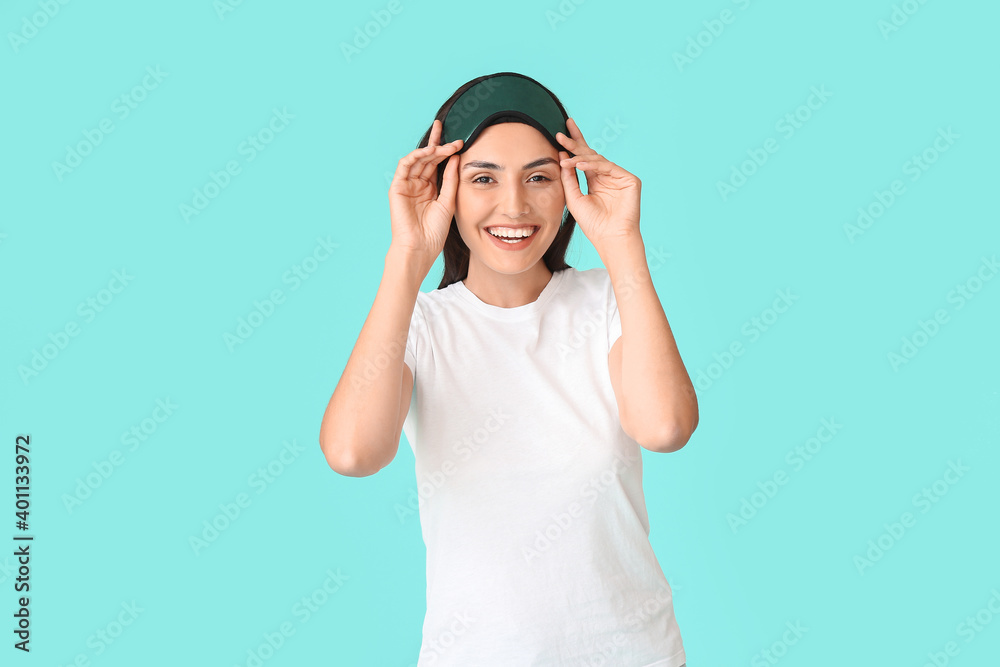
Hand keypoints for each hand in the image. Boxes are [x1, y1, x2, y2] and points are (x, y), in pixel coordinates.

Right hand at [388, 119, 462, 261]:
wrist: (421, 247)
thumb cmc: (434, 231)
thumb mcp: (448, 201)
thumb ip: (451, 179)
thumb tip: (455, 157)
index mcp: (430, 188)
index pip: (437, 163)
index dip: (446, 151)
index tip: (460, 141)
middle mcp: (418, 184)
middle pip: (428, 158)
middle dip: (440, 145)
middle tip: (455, 139)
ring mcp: (407, 185)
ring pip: (418, 159)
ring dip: (431, 149)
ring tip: (445, 145)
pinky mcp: (397, 187)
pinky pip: (404, 165)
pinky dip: (416, 155)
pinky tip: (430, 151)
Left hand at [556, 118, 641, 247]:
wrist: (609, 237)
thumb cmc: (593, 223)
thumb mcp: (573, 198)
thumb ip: (568, 178)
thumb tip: (562, 156)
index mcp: (595, 180)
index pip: (583, 159)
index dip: (572, 146)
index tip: (559, 134)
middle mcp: (607, 176)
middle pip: (590, 154)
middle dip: (575, 142)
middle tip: (561, 133)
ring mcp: (619, 177)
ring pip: (597, 159)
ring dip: (579, 156)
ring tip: (565, 157)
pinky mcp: (629, 179)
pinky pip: (608, 166)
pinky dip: (592, 164)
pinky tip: (579, 164)